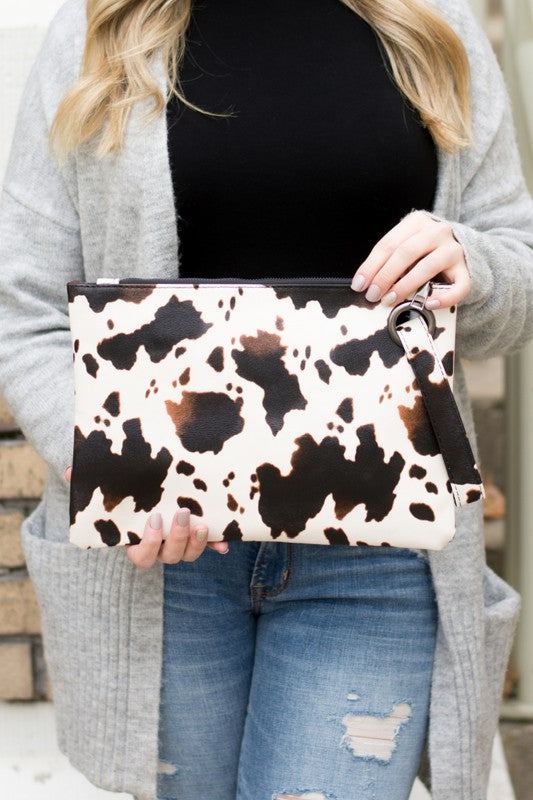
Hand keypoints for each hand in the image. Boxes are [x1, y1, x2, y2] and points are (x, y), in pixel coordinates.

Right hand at [64, 466, 228, 566]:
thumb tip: (71, 472)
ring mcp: (181, 541)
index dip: (148, 544)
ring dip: (197, 542)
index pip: (142, 557)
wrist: (151, 478)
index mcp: (137, 539)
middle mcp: (160, 545)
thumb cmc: (126, 485)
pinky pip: (210, 544)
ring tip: (201, 522)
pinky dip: (217, 543)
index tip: (152, 521)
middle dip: (177, 539)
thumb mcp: (110, 482)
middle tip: (181, 514)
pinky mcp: (198, 532)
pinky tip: (225, 542)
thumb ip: (90, 481)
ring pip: (189, 554)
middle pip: (169, 557)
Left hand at [351, 210, 471, 308]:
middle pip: (406, 253)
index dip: (371, 266)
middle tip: (373, 295)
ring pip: (428, 267)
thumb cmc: (424, 250)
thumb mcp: (405, 245)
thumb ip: (389, 258)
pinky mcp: (466, 269)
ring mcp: (453, 250)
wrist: (460, 247)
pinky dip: (444, 297)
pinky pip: (458, 286)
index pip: (389, 244)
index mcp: (417, 222)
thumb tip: (366, 282)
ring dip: (405, 286)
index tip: (360, 284)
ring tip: (390, 300)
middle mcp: (437, 232)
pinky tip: (429, 304)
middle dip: (385, 276)